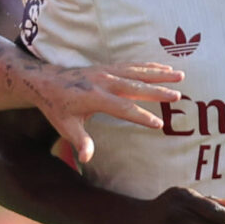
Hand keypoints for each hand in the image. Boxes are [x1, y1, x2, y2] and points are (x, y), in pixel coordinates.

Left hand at [26, 62, 183, 164]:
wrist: (45, 80)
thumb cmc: (56, 107)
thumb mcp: (65, 126)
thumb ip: (80, 141)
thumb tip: (86, 158)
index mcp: (94, 97)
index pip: (123, 108)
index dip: (141, 116)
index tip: (159, 124)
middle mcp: (103, 81)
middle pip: (135, 86)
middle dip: (157, 91)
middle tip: (178, 96)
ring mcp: (106, 71)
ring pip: (137, 72)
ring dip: (159, 74)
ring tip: (179, 75)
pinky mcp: (108, 67)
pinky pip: (132, 65)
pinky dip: (149, 66)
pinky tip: (164, 68)